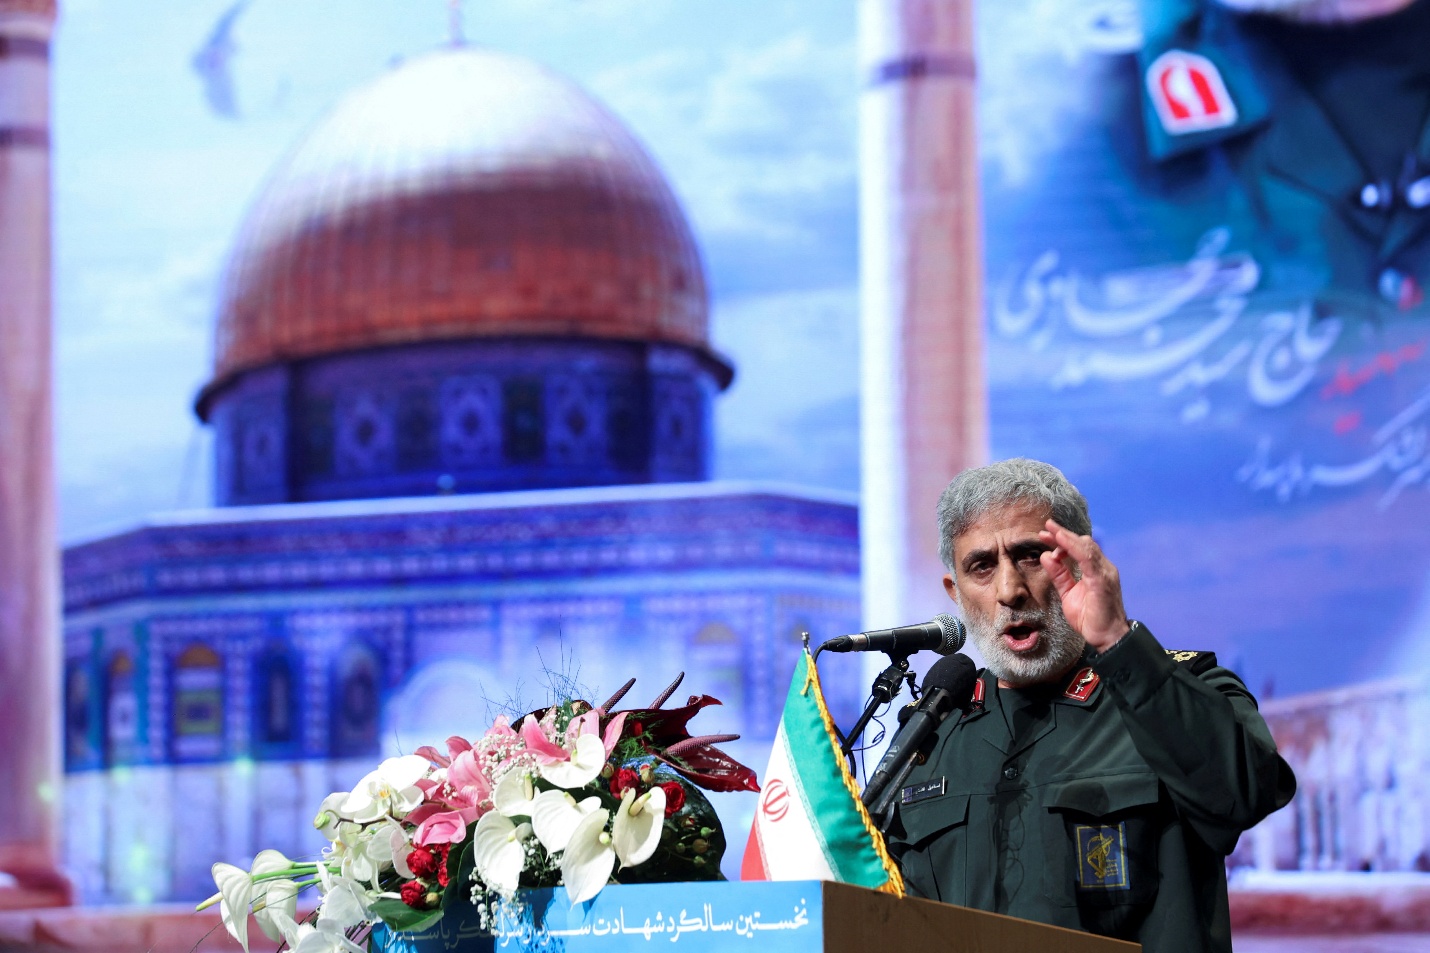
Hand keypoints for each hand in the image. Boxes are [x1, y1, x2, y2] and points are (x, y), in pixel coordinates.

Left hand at [1038, 520, 1130, 651]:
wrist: (1107, 638)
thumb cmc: (1091, 618)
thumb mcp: (1069, 593)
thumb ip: (1059, 575)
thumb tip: (1046, 556)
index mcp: (1096, 570)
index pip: (1080, 548)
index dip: (1063, 539)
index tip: (1046, 534)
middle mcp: (1103, 568)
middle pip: (1083, 543)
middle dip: (1063, 534)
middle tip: (1046, 528)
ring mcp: (1105, 573)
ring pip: (1086, 547)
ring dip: (1067, 538)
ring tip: (1051, 532)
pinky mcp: (1103, 580)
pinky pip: (1087, 559)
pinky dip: (1073, 548)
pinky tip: (1061, 543)